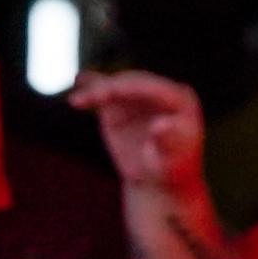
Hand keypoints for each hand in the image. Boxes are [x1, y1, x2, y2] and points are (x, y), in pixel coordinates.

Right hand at [69, 70, 208, 198]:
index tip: (112, 94)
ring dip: (96, 92)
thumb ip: (169, 140)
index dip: (131, 89)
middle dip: (110, 89)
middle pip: (131, 84)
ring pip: (115, 87)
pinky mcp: (120, 106)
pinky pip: (105, 95)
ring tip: (78, 101)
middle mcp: (158, 92)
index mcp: (179, 99)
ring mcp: (138, 98)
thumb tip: (159, 126)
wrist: (157, 178)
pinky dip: (92, 90)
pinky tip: (80, 80)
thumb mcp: (174, 159)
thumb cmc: (171, 169)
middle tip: (93, 98)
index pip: (152, 88)